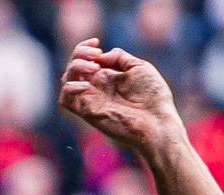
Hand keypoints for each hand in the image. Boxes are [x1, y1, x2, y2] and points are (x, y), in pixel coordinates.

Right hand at [59, 41, 182, 155]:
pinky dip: (69, 88)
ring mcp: (92, 100)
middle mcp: (97, 88)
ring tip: (94, 68)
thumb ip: (119, 57)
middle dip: (79, 54)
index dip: (84, 47)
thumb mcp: (139, 67)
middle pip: (73, 66)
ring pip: (66, 79)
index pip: (85, 59)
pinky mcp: (88, 113)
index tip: (96, 42)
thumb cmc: (154, 98)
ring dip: (74, 67)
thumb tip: (101, 56)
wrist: (158, 124)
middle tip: (96, 56)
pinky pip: (65, 100)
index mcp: (108, 77)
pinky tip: (86, 85)